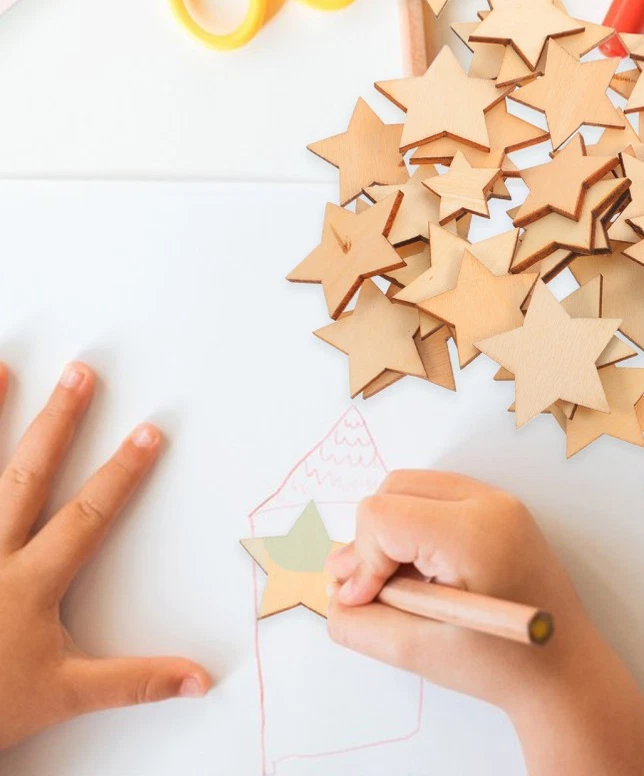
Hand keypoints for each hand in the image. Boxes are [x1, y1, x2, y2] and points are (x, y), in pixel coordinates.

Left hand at [0, 362, 210, 751]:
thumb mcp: (62, 695)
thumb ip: (133, 680)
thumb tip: (200, 679)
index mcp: (30, 582)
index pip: (88, 514)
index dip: (123, 473)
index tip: (148, 434)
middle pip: (29, 475)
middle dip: (59, 423)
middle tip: (79, 376)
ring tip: (0, 371)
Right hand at [326, 470, 643, 775]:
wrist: (564, 670)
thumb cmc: (502, 666)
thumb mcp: (417, 652)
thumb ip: (360, 623)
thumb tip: (335, 592)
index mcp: (473, 533)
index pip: (382, 516)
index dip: (362, 560)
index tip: (367, 601)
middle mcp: (489, 503)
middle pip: (393, 490)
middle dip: (373, 540)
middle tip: (370, 591)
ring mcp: (499, 500)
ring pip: (412, 488)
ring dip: (392, 531)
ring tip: (400, 585)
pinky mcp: (500, 508)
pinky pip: (436, 496)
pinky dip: (416, 527)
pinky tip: (423, 572)